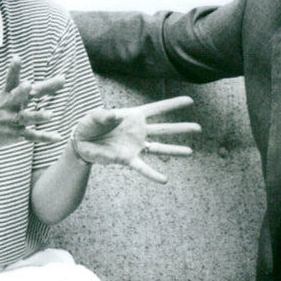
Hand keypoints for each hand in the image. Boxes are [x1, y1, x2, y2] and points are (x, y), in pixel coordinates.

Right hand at [0, 56, 64, 150]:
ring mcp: (12, 120)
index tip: (16, 57)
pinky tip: (58, 137)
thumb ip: (42, 88)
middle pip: (15, 97)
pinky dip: (45, 137)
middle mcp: (9, 106)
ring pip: (25, 118)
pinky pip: (32, 135)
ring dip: (37, 116)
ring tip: (51, 115)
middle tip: (27, 84)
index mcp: (8, 93)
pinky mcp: (17, 134)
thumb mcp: (18, 96)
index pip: (11, 80)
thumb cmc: (6, 108)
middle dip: (20, 91)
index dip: (14, 69)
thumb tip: (63, 78)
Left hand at [72, 96, 200, 183]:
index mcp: (133, 116)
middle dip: (181, 128)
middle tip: (199, 127)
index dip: (173, 104)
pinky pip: (143, 167)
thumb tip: (113, 116)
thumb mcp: (95, 116)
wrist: (81, 142)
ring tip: (191, 152)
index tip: (190, 100)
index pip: (157, 109)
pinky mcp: (127, 159)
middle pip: (164, 129)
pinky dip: (153, 174)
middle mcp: (138, 130)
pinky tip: (165, 180)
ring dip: (174, 150)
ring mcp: (135, 145)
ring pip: (159, 148)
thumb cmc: (90, 125)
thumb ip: (105, 115)